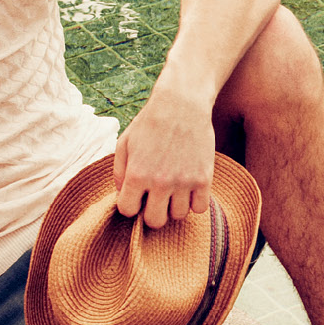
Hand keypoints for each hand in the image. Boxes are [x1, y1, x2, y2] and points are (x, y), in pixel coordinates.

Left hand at [114, 95, 215, 227]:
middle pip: (155, 221)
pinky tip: (189, 189)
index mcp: (136, 174)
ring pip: (178, 216)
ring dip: (174, 206)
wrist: (182, 104)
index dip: (131, 204)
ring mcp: (183, 181)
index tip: (137, 195)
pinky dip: (194, 202)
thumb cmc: (150, 123)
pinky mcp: (204, 178)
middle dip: (152, 212)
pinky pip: (200, 208)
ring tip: (174, 190)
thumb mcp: (125, 143)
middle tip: (156, 197)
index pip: (128, 210)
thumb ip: (119, 172)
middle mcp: (159, 182)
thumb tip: (123, 195)